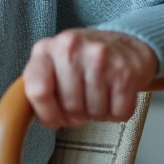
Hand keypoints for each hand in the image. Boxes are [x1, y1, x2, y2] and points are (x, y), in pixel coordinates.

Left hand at [23, 28, 158, 128]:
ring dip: (97, 113)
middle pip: (68, 106)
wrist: (125, 44)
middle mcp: (71, 48)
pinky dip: (117, 113)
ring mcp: (99, 57)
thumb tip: (41, 118)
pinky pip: (118, 113)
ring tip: (98, 95)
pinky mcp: (124, 71)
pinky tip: (114, 96)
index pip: (37, 90)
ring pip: (93, 112)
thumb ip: (39, 86)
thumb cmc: (84, 60)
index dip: (46, 113)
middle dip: (76, 113)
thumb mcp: (53, 64)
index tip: (54, 118)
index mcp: (46, 49)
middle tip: (82, 102)